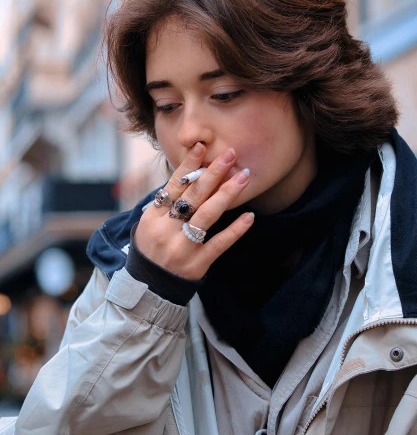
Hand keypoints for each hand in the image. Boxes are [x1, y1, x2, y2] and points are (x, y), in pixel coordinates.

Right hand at [134, 142, 253, 279]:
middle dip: (213, 173)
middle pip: (193, 196)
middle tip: (230, 155)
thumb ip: (167, 202)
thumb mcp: (149, 223)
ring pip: (207, 215)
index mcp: (153, 217)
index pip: (173, 186)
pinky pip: (219, 243)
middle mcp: (166, 230)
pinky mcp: (198, 263)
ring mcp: (183, 247)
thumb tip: (190, 173)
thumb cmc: (152, 248)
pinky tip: (250, 216)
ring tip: (243, 176)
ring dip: (226, 193)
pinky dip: (235, 230)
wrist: (148, 287)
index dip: (188, 166)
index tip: (203, 147)